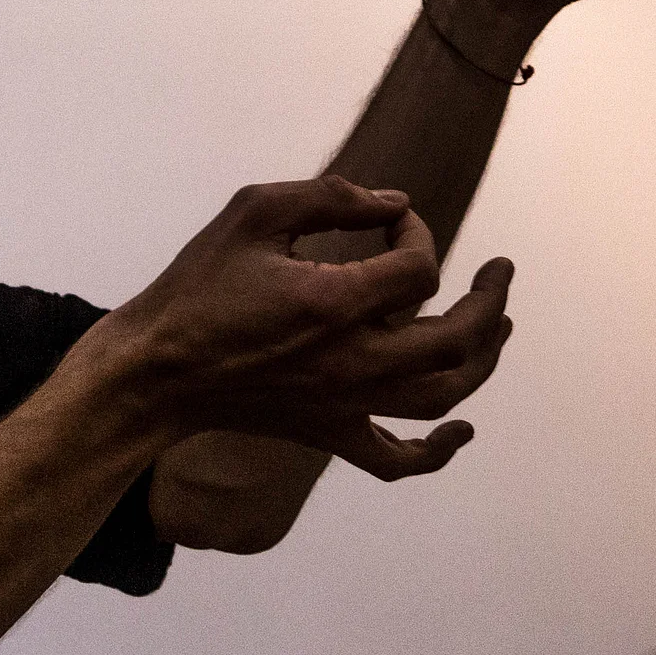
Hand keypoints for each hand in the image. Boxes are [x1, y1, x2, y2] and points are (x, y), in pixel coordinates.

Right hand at [87, 177, 515, 480]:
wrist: (155, 371)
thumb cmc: (197, 287)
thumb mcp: (254, 212)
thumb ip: (330, 196)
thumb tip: (393, 202)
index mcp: (335, 303)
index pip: (419, 266)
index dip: (418, 232)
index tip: (390, 219)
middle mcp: (353, 361)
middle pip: (458, 337)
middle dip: (489, 300)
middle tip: (500, 271)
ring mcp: (345, 405)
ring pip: (443, 394)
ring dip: (484, 361)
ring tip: (500, 329)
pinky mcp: (329, 434)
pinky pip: (396, 458)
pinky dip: (436, 450)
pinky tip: (460, 431)